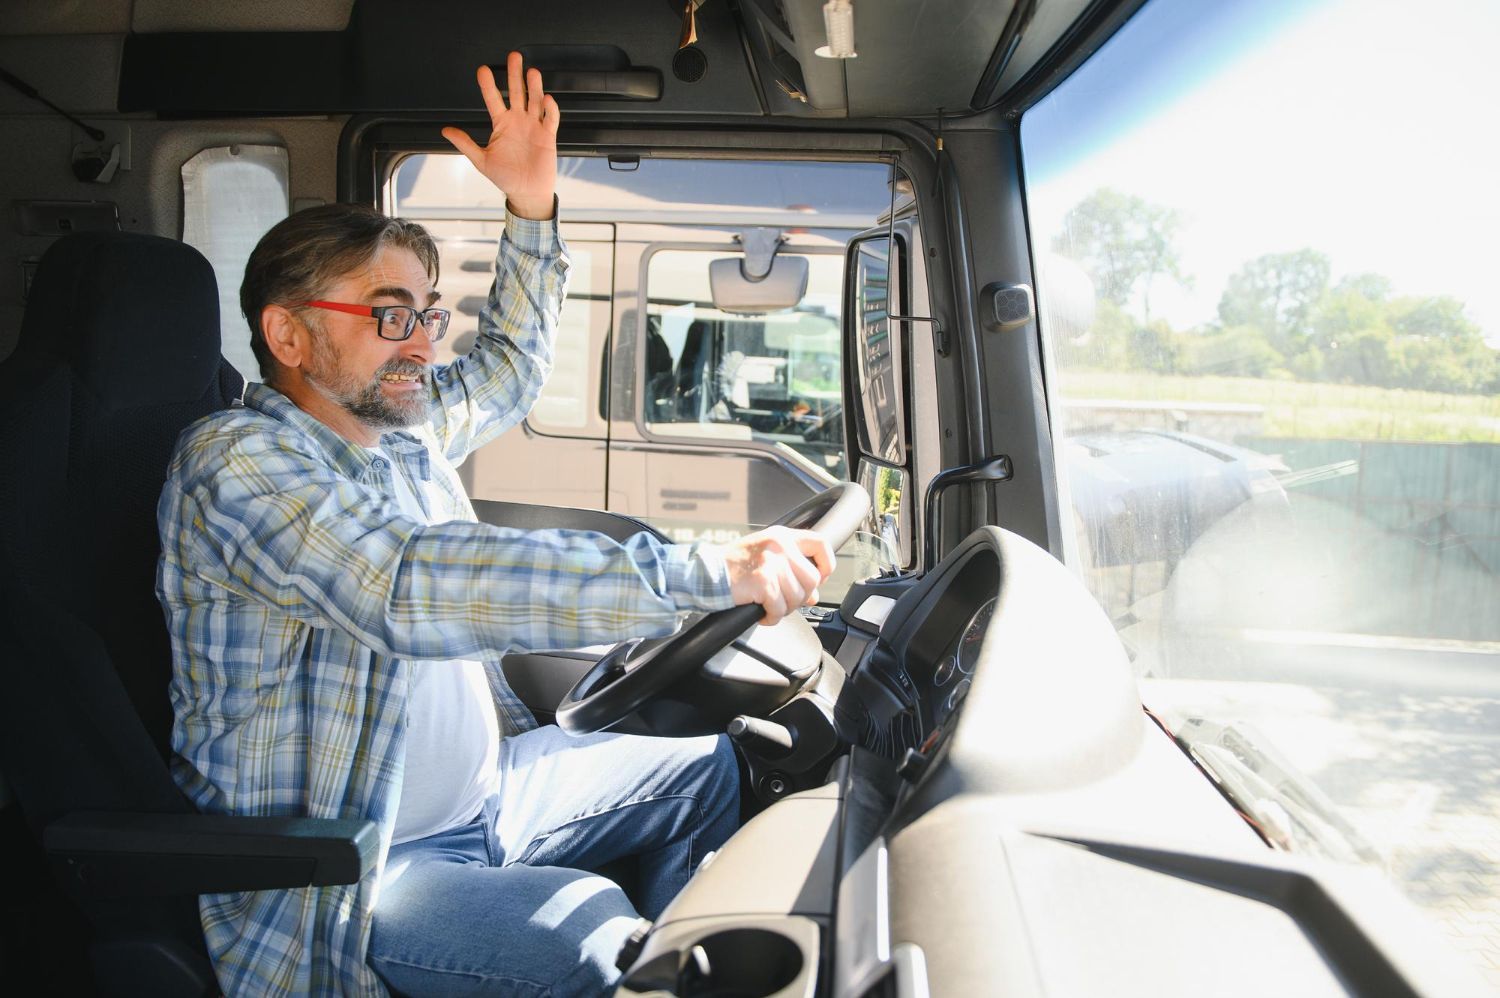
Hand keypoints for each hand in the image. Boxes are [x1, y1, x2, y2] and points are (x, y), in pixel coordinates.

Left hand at [442, 52, 558, 219]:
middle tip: (514, 57)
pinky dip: (549, 109)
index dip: (488, 85)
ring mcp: (533, 126)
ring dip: (534, 86)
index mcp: (501, 124)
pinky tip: (547, 99)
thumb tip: (446, 130)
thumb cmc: (505, 177)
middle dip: (515, 75)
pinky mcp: (547, 135)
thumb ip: (465, 143)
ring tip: (532, 72)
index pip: (493, 99)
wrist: (526, 192)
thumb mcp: (481, 160)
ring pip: (534, 100)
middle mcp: (517, 121)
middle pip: (516, 92)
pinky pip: (550, 118)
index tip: (482, 70)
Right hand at [718, 526, 836, 624]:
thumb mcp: (764, 557)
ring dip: (784, 609)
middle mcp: (779, 546)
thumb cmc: (731, 566)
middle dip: (801, 597)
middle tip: (784, 602)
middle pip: (811, 579)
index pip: (819, 544)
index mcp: (781, 536)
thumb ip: (790, 569)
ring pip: (797, 597)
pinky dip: (772, 617)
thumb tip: (813, 595)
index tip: (821, 577)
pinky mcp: (763, 582)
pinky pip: (779, 608)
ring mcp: (771, 563)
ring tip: (769, 608)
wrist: (704, 574)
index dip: (826, 564)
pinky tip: (762, 614)